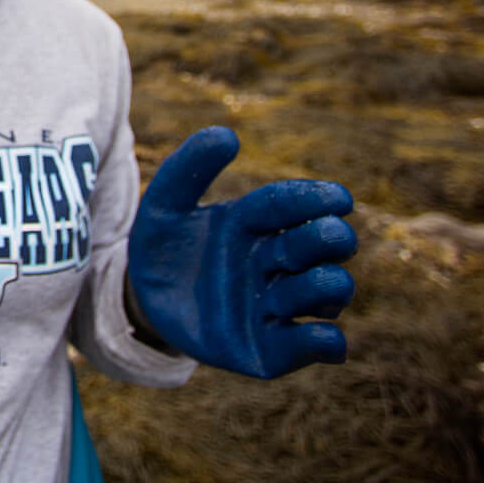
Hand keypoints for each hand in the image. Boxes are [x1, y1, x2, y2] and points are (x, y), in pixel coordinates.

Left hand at [127, 126, 357, 378]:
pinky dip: (325, 343)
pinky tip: (325, 338)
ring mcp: (276, 303)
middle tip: (329, 234)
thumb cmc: (163, 246)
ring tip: (314, 280)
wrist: (143, 301)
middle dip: (327, 239)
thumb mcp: (163, 206)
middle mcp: (275, 261)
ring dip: (325, 286)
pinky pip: (310, 345)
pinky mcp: (271, 347)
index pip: (289, 204)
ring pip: (323, 293)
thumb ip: (188, 168)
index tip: (340, 198)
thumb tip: (229, 135)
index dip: (314, 199)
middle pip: (316, 245)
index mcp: (254, 221)